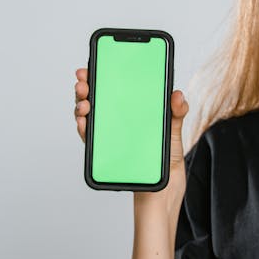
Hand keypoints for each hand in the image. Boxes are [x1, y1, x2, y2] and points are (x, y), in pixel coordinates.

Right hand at [73, 67, 189, 206]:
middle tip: (83, 81)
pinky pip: (91, 140)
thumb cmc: (167, 162)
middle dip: (86, 87)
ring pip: (89, 117)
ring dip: (81, 106)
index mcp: (134, 113)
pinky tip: (83, 122)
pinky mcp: (107, 153)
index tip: (94, 64)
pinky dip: (83, 129)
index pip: (115, 89)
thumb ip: (176, 113)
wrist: (163, 193)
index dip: (102, 75)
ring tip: (84, 102)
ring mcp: (111, 137)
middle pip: (97, 100)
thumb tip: (178, 94)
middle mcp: (118, 123)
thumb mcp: (174, 134)